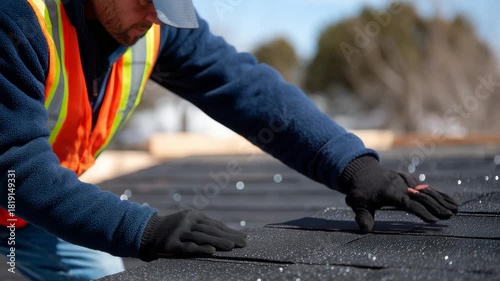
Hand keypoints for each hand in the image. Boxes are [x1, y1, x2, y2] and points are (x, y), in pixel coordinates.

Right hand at [138, 210, 246, 260]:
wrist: (146, 232)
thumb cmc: (173, 229)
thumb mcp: (187, 223)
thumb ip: (203, 226)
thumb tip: (227, 233)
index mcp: (193, 215)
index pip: (215, 224)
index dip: (230, 231)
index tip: (244, 237)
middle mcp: (187, 221)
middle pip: (211, 230)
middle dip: (229, 236)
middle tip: (243, 243)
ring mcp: (179, 232)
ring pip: (202, 237)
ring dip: (218, 242)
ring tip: (232, 247)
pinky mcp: (171, 244)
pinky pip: (188, 247)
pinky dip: (200, 249)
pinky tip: (212, 251)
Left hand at [340, 155, 458, 232]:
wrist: (359, 169)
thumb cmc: (359, 191)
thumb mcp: (358, 205)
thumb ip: (363, 218)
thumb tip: (365, 230)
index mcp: (390, 192)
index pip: (409, 203)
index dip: (421, 212)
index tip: (434, 220)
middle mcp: (400, 185)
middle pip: (422, 196)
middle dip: (437, 206)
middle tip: (451, 216)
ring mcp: (405, 180)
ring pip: (426, 190)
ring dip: (442, 199)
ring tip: (456, 208)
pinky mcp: (408, 179)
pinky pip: (425, 187)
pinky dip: (438, 193)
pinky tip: (449, 200)